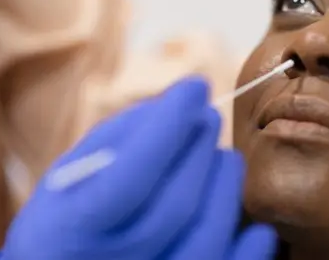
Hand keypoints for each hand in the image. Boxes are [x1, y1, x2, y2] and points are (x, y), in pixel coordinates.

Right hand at [0, 77, 275, 259]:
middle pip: (177, 203)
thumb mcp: (74, 173)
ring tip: (223, 157)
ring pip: (208, 234)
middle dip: (200, 147)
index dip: (167, 127)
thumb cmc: (73, 212)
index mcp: (73, 229)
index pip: (129, 177)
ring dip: (225, 183)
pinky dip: (251, 247)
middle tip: (208, 115)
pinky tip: (255, 225)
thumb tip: (176, 105)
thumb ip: (118, 138)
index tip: (195, 85)